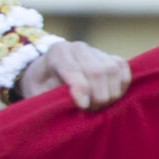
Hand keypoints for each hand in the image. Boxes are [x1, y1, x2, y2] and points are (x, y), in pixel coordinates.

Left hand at [16, 39, 131, 110]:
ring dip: (110, 93)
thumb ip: (45, 99)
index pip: (72, 69)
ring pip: (112, 70)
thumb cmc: (41, 84)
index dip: (80, 89)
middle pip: (97, 71)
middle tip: (90, 110)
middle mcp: (78, 47)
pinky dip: (122, 84)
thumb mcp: (35, 91)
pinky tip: (112, 96)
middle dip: (97, 96)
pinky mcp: (110, 56)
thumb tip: (60, 111)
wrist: (48, 71)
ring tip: (99, 105)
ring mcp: (96, 50)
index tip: (83, 106)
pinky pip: (123, 68)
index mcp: (57, 52)